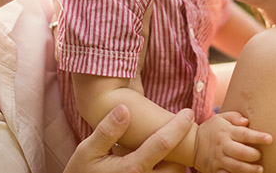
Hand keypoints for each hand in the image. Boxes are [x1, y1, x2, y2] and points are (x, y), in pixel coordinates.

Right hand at [65, 104, 193, 172]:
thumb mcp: (87, 151)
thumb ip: (106, 131)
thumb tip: (125, 108)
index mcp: (131, 169)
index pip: (162, 144)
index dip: (178, 126)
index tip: (188, 113)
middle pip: (176, 166)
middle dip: (178, 151)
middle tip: (173, 133)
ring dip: (173, 162)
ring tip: (164, 146)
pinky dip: (164, 168)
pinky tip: (155, 159)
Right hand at [193, 112, 272, 172]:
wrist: (191, 144)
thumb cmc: (211, 129)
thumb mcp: (220, 118)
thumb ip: (234, 117)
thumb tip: (247, 121)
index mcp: (226, 132)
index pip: (244, 134)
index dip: (257, 137)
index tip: (270, 139)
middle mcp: (223, 146)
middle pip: (240, 152)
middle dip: (253, 155)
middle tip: (260, 155)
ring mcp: (219, 159)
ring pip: (235, 167)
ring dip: (249, 169)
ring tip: (260, 169)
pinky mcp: (215, 170)